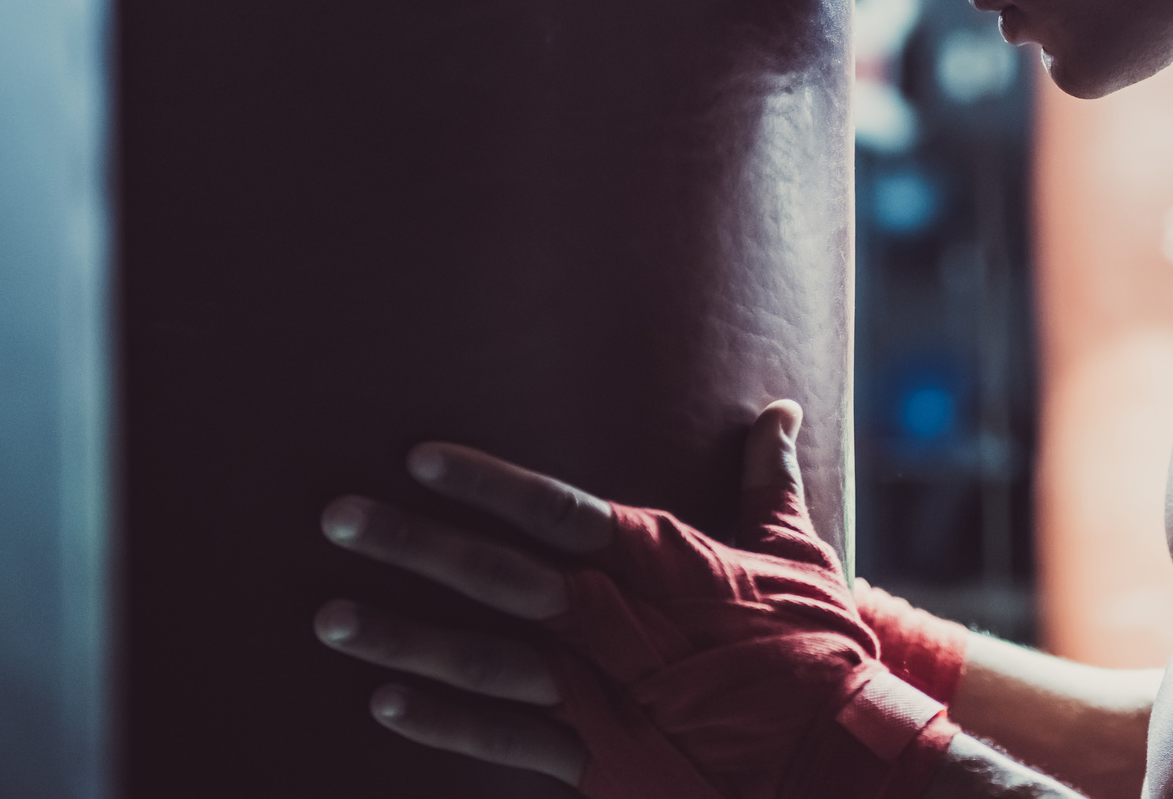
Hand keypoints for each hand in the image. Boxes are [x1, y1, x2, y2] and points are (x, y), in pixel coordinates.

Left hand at [314, 400, 806, 787]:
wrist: (841, 761)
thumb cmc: (820, 650)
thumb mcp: (798, 552)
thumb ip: (766, 480)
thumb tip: (778, 412)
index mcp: (665, 562)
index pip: (558, 510)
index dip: (486, 483)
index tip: (420, 457)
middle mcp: (621, 623)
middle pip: (501, 577)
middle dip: (416, 545)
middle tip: (337, 518)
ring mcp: (606, 696)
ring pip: (487, 661)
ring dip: (405, 637)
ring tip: (331, 617)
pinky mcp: (603, 759)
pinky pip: (508, 741)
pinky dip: (444, 724)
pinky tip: (385, 703)